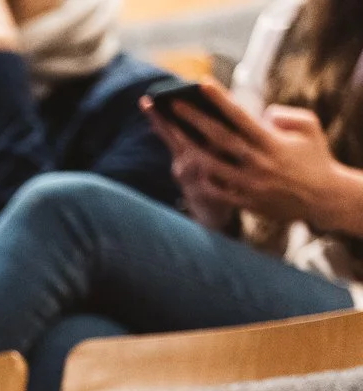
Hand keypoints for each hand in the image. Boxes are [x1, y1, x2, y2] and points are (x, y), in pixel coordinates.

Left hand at [147, 82, 362, 233]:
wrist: (323, 198)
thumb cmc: (315, 158)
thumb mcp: (310, 128)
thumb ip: (287, 115)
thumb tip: (262, 113)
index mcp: (272, 141)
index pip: (240, 116)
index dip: (220, 99)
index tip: (201, 83)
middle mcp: (258, 161)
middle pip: (219, 138)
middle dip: (194, 120)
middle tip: (173, 103)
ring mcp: (250, 183)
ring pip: (212, 165)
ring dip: (189, 149)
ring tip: (170, 133)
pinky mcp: (246, 201)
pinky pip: (217, 191)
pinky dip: (202, 180)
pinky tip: (186, 167)